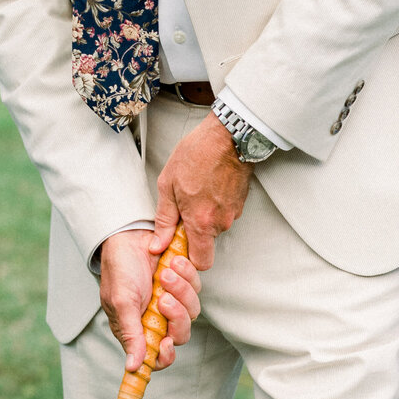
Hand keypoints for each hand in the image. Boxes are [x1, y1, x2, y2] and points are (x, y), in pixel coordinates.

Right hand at [99, 228, 201, 372]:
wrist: (130, 234)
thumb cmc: (119, 268)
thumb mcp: (121, 302)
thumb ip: (130, 334)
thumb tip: (133, 367)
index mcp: (138, 330)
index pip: (157, 357)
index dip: (165, 356)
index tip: (165, 343)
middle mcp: (157, 320)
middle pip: (180, 335)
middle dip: (176, 317)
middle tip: (163, 298)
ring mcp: (172, 302)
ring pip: (192, 311)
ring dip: (181, 291)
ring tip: (164, 273)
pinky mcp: (184, 285)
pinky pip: (196, 288)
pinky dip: (187, 275)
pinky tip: (172, 262)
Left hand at [151, 113, 250, 270]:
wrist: (229, 136)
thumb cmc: (198, 154)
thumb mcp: (168, 185)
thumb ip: (164, 219)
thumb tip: (157, 244)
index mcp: (201, 222)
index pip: (201, 263)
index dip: (190, 259)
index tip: (179, 246)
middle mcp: (220, 223)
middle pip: (207, 242)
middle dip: (195, 231)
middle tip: (183, 208)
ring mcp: (233, 213)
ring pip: (215, 225)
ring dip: (205, 214)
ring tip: (196, 190)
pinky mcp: (240, 203)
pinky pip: (224, 212)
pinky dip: (215, 204)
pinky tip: (208, 185)